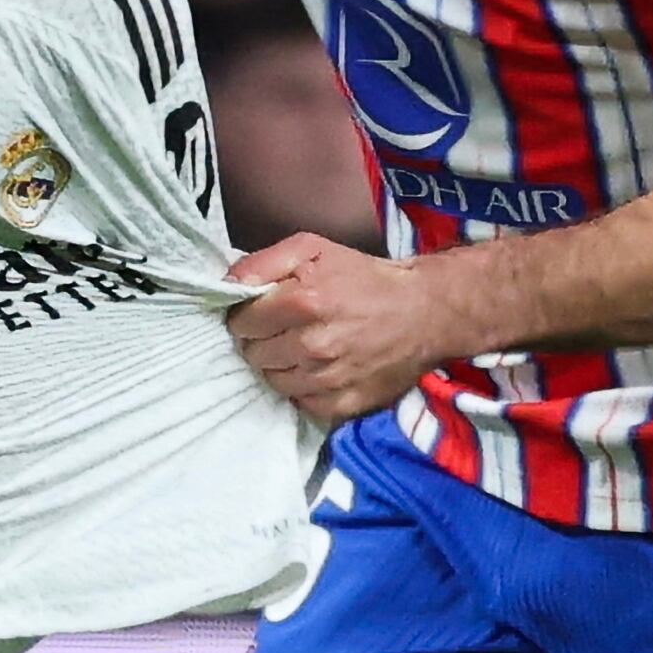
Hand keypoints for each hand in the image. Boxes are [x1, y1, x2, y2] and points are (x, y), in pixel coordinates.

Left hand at [225, 230, 470, 423]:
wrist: (425, 312)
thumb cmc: (366, 278)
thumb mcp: (314, 249)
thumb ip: (263, 262)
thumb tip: (227, 283)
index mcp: (304, 302)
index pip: (241, 324)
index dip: (246, 317)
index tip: (261, 313)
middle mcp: (314, 345)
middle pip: (254, 355)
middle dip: (262, 341)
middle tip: (284, 330)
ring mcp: (330, 379)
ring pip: (274, 381)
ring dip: (281, 366)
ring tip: (302, 349)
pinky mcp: (345, 404)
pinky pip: (302, 403)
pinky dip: (304, 389)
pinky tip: (318, 370)